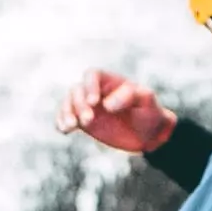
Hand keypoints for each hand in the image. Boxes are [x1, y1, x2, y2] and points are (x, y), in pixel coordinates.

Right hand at [55, 68, 174, 153]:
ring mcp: (87, 107)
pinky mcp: (83, 122)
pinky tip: (65, 130)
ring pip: (68, 103)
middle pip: (77, 90)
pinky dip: (61, 122)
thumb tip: (107, 104)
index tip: (94, 102)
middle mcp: (95, 91)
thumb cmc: (149, 112)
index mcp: (109, 81)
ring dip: (66, 113)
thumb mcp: (147, 101)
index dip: (89, 86)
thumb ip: (131, 96)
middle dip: (79, 105)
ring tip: (71, 127)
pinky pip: (65, 118)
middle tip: (89, 121)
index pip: (91, 75)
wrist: (148, 135)